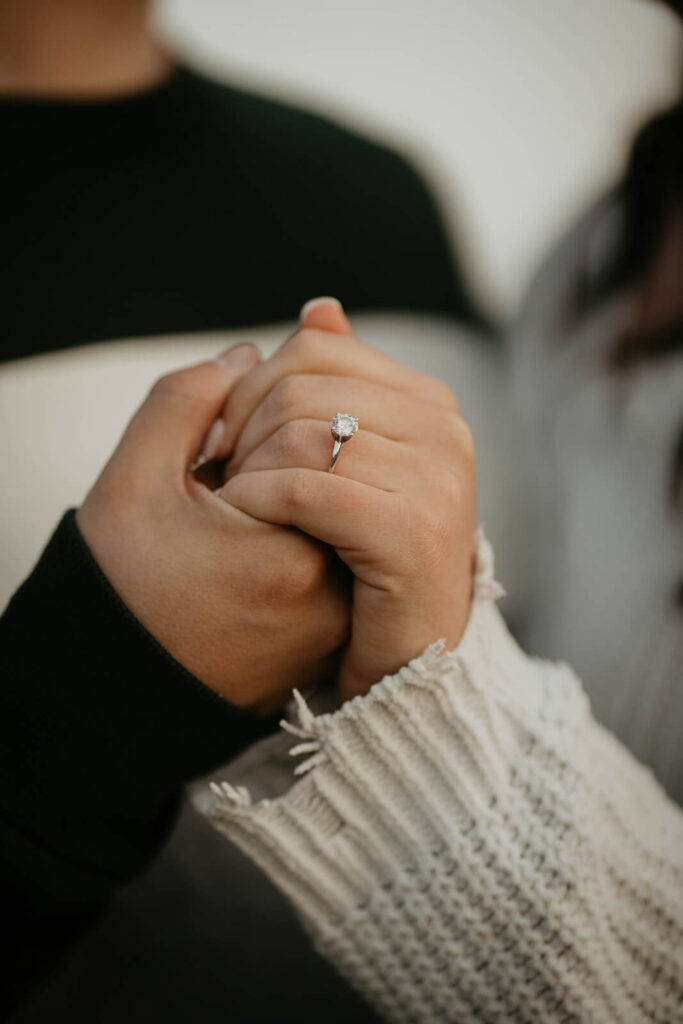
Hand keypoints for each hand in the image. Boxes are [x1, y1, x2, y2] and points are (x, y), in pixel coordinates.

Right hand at [76, 343, 349, 712]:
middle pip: (331, 475)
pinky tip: (250, 546)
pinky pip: (333, 552)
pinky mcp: (330, 634)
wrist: (116, 683)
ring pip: (335, 511)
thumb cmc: (119, 586)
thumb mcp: (134, 480)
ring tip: (232, 529)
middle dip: (277, 460)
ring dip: (291, 492)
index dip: (248, 437)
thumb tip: (254, 353)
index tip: (207, 476)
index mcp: (289, 556)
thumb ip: (188, 400)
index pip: (307, 442)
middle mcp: (331, 595)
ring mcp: (336, 621)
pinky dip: (298, 531)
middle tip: (219, 499)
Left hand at [216, 299, 476, 700]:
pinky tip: (241, 523)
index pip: (315, 350)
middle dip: (242, 428)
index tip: (224, 437)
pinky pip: (302, 487)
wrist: (410, 657)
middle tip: (219, 475)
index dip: (252, 386)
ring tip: (232, 505)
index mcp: (430, 403)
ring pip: (299, 434)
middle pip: (300, 388)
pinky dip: (256, 501)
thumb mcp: (357, 466)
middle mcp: (445, 430)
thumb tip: (319, 310)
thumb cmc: (371, 561)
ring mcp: (437, 478)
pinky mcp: (412, 530)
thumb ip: (340, 386)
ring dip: (246, 470)